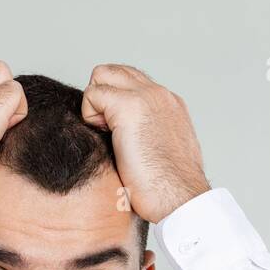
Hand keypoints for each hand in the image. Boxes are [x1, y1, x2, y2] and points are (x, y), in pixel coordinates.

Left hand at [80, 64, 209, 221]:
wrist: (180, 197)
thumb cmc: (169, 189)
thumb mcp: (162, 154)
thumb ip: (148, 137)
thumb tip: (128, 142)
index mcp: (169, 105)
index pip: (132, 81)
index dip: (112, 102)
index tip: (113, 132)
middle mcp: (159, 95)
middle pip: (115, 71)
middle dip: (100, 97)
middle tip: (104, 130)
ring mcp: (146, 97)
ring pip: (102, 75)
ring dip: (94, 103)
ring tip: (104, 133)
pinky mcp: (129, 107)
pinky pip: (92, 94)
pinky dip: (89, 114)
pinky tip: (104, 137)